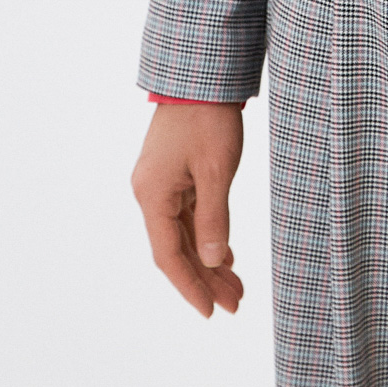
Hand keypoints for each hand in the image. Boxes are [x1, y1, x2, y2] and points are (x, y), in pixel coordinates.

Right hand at [131, 102, 245, 316]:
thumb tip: (212, 260)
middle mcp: (151, 194)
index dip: (190, 286)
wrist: (201, 74)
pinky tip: (224, 254)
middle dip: (205, 278)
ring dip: (208, 260)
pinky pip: (188, 216)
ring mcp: (161, 184)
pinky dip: (206, 236)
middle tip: (235, 303)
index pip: (169, 256)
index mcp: (153, 195)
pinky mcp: (174, 174)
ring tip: (236, 287)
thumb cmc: (208, 117)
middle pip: (176, 248)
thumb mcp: (216, 171)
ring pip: (184, 234)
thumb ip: (213, 219)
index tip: (210, 312)